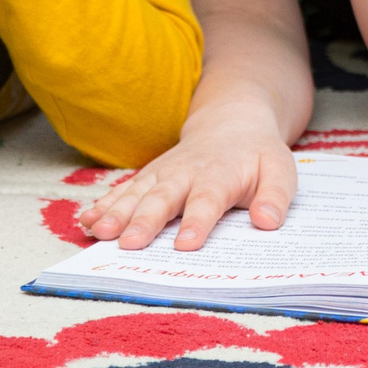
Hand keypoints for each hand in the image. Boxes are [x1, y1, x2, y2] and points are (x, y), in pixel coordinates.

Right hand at [77, 104, 298, 251]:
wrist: (231, 121)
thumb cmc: (257, 155)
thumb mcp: (280, 171)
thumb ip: (275, 196)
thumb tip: (268, 221)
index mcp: (221, 174)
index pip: (208, 199)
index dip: (197, 222)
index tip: (185, 246)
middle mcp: (187, 172)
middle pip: (164, 197)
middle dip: (146, 220)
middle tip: (130, 244)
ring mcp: (163, 173)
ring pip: (138, 193)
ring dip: (117, 213)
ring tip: (100, 233)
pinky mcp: (149, 176)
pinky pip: (124, 189)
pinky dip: (105, 204)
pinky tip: (87, 221)